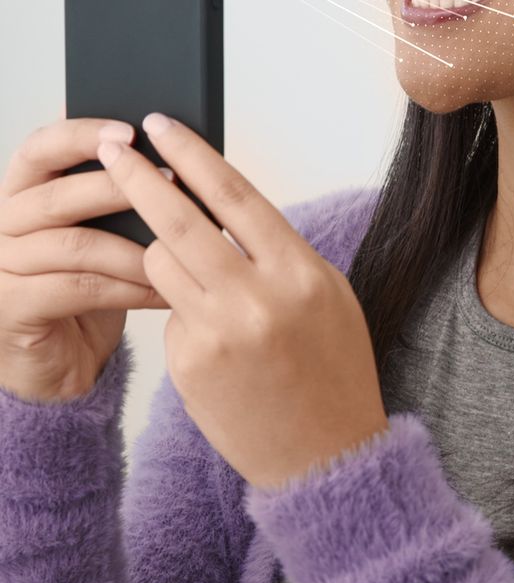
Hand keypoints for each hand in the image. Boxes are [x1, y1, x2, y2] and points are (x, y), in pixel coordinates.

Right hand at [0, 118, 171, 402]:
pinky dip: (128, 288)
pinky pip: (78, 288)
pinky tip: (163, 291)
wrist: (61, 358)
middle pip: (56, 195)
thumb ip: (118, 196)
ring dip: (136, 248)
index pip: (40, 148)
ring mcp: (0, 266)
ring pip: (74, 245)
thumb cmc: (90, 288)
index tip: (132, 130)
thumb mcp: (104, 233)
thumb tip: (179, 155)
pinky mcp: (10, 306)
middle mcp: (2, 223)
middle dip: (119, 187)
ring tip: (182, 250)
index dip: (81, 134)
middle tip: (174, 184)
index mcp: (23, 193)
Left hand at [95, 113, 388, 489]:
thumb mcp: (326, 298)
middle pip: (180, 220)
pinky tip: (220, 348)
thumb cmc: (333, 370)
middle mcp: (258, 298)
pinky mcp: (188, 364)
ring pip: (162, 264)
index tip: (161, 127)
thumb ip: (278, 254)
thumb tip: (223, 209)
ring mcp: (219, 333)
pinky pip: (169, 315)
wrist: (326, 455)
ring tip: (201, 281)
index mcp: (301, 272)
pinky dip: (185, 316)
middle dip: (139, 178)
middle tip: (111, 150)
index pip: (235, 196)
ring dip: (166, 257)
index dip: (192, 155)